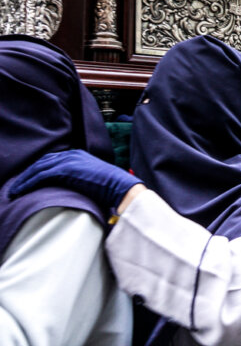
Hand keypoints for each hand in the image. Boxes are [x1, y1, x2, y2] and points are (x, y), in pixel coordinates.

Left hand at [10, 150, 141, 209]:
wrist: (120, 188)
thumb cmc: (111, 188)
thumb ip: (79, 179)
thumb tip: (71, 188)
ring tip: (15, 191)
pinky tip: (21, 191)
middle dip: (28, 174)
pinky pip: (41, 175)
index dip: (37, 171)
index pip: (52, 161)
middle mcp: (72, 154)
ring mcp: (69, 160)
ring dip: (24, 179)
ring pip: (39, 168)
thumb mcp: (92, 180)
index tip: (28, 182)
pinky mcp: (66, 169)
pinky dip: (28, 182)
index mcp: (79, 155)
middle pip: (42, 162)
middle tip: (17, 187)